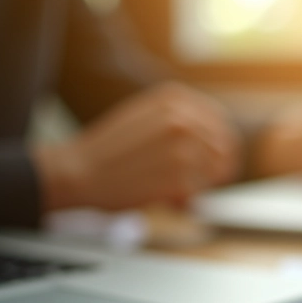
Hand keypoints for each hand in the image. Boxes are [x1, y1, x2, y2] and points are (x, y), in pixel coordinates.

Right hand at [35, 82, 239, 211]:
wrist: (77, 172)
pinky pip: (198, 195)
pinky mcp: (182, 177)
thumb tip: (217, 139)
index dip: (221, 147)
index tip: (215, 163)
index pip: (220, 123)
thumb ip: (177, 119)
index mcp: (175, 99)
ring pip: (213, 174)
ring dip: (196, 187)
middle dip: (213, 171)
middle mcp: (184, 119)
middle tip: (191, 185)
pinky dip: (183, 203)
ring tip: (167, 190)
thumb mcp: (143, 117)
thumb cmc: (109, 151)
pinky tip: (162, 200)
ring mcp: (185, 148)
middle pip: (223, 151)